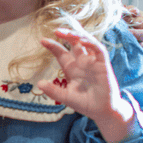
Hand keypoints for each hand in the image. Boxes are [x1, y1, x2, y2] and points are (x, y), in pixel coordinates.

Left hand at [38, 27, 136, 142]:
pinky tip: (83, 41)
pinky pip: (99, 50)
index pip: (61, 53)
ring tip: (67, 32)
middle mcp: (82, 62)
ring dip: (78, 35)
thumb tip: (39, 84)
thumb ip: (54, 91)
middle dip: (66, 35)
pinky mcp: (104, 65)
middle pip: (74, 44)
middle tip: (56, 30)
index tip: (42, 40)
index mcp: (72, 68)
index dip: (53, 46)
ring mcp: (93, 62)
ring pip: (87, 42)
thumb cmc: (86, 103)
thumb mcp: (66, 97)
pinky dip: (92, 43)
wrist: (103, 112)